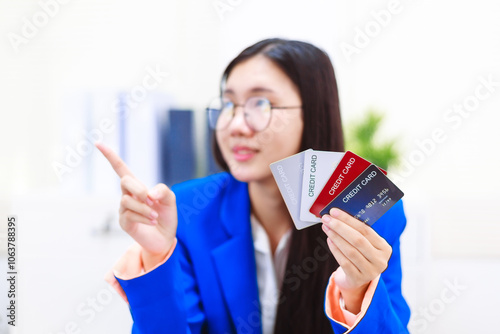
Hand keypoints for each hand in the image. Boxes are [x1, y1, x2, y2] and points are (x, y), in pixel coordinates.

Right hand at [96, 143, 177, 269]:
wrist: (165, 237)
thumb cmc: (166, 215)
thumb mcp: (170, 199)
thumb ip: (163, 190)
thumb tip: (149, 194)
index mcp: (137, 186)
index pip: (120, 168)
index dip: (110, 156)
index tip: (98, 143)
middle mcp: (127, 195)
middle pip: (125, 181)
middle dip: (139, 189)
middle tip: (151, 200)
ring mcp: (123, 209)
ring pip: (128, 201)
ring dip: (146, 208)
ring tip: (155, 216)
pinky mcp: (124, 222)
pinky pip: (130, 215)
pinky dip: (145, 218)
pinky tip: (152, 221)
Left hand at [321, 208, 391, 313]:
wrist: (358, 278)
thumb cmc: (361, 255)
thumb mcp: (366, 244)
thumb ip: (357, 231)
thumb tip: (338, 215)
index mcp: (384, 248)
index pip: (365, 230)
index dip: (348, 220)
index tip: (335, 212)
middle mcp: (380, 260)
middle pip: (358, 240)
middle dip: (340, 227)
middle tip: (327, 219)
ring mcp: (370, 272)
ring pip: (350, 251)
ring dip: (336, 237)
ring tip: (326, 227)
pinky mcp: (358, 279)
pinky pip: (344, 262)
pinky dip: (335, 249)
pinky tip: (329, 240)